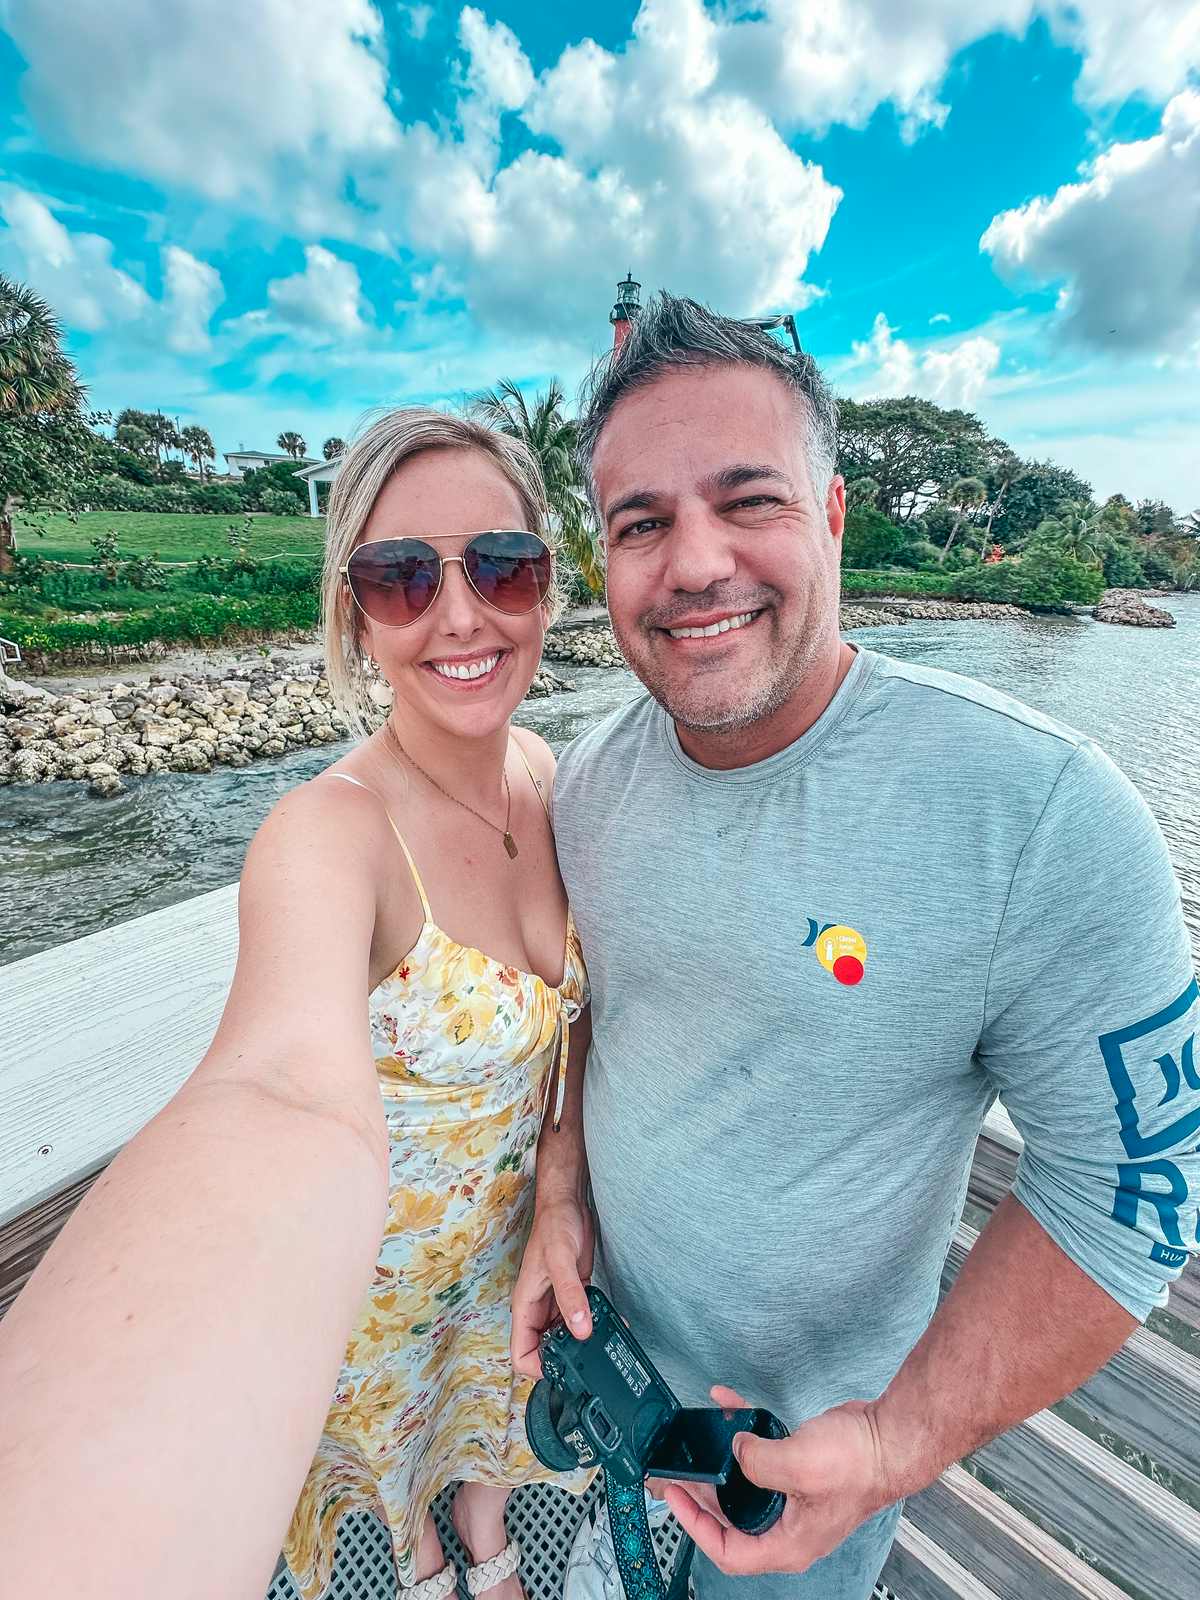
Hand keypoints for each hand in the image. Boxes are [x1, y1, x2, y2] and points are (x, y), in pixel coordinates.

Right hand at [511, 1195, 594, 1376]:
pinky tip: (611, 1324)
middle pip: (544, 1350)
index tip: (563, 1369)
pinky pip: (581, 1318)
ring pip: (564, 1336)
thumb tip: (580, 1330)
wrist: (568, 1202)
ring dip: (582, 1343)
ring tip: (605, 1344)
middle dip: (564, 1359)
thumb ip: (570, 1295)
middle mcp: (539, 1308)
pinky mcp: (574, 1293)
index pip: (521, 1353)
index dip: (537, 1368)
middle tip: (591, 1361)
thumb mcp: (560, 1260)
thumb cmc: (554, 1224)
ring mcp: (556, 1301)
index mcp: (526, 1304)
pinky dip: (594, 1324)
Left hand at [662, 1386, 893, 1576]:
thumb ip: (755, 1462)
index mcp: (788, 1544)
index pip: (728, 1552)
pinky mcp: (796, 1469)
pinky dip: (742, 1432)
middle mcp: (788, 1526)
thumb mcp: (797, 1465)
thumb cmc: (861, 1464)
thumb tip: (734, 1450)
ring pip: (742, 1487)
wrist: (891, 1437)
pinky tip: (729, 1407)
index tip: (674, 1497)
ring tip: (696, 1442)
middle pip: (730, 1520)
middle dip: (702, 1493)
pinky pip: (759, 1456)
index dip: (695, 1527)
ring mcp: (792, 1498)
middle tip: (679, 1471)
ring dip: (718, 1461)